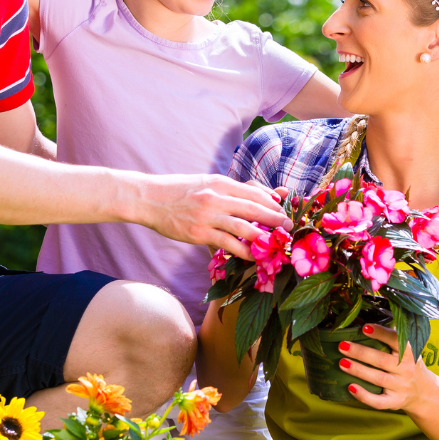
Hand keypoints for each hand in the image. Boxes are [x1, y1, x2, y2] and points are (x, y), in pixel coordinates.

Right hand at [136, 173, 288, 259]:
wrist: (149, 198)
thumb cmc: (179, 191)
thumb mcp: (206, 183)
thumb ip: (230, 190)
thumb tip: (254, 195)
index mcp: (220, 182)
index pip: (254, 192)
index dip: (272, 202)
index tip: (284, 210)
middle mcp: (216, 197)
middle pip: (254, 208)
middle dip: (275, 219)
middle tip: (289, 227)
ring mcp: (208, 216)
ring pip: (244, 227)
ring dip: (264, 237)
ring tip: (277, 244)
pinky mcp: (199, 233)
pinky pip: (227, 244)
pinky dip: (243, 251)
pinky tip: (253, 257)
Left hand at [338, 325, 438, 411]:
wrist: (424, 392)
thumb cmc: (409, 365)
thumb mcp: (408, 350)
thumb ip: (394, 336)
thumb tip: (369, 316)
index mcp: (410, 353)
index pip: (396, 341)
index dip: (381, 334)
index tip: (364, 327)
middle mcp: (406, 370)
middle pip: (382, 360)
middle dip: (361, 352)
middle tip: (342, 345)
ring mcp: (401, 387)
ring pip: (378, 379)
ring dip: (359, 370)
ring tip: (342, 363)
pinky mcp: (395, 402)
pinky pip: (379, 402)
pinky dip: (364, 396)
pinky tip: (350, 387)